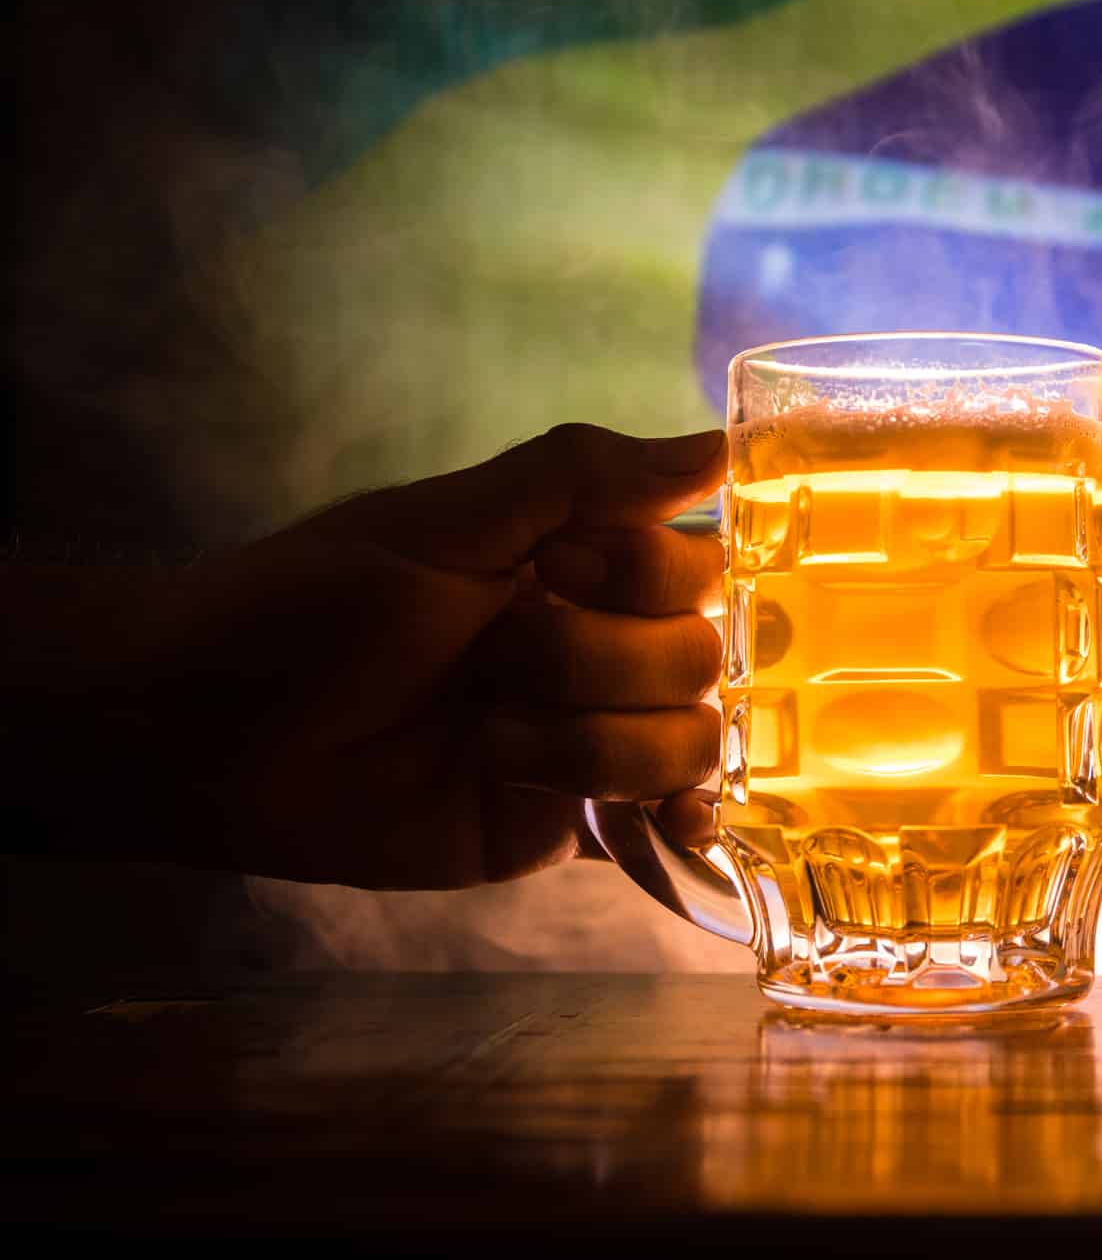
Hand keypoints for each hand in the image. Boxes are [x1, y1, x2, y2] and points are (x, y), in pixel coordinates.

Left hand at [30, 425, 727, 887]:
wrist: (209, 729)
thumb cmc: (310, 603)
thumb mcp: (443, 522)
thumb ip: (581, 479)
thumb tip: (719, 446)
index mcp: (576, 569)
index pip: (699, 565)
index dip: (641, 572)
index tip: (548, 568)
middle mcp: (600, 649)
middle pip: (700, 655)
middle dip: (591, 656)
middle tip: (490, 655)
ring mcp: (587, 740)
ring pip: (687, 740)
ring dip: (585, 737)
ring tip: (485, 737)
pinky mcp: (560, 828)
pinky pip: (657, 821)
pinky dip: (659, 814)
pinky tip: (664, 820)